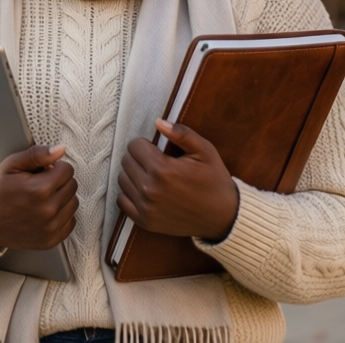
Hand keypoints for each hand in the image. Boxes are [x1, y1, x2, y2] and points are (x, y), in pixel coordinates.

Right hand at [0, 144, 77, 251]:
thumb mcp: (10, 165)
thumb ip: (37, 154)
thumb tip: (59, 150)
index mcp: (39, 190)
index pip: (67, 170)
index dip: (55, 166)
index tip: (44, 171)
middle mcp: (48, 210)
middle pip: (72, 185)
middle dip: (60, 180)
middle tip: (41, 183)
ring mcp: (50, 228)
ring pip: (73, 203)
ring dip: (62, 197)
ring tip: (43, 198)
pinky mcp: (51, 240)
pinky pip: (71, 221)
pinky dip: (62, 215)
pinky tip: (46, 211)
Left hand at [117, 119, 238, 241]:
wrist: (222, 216)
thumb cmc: (214, 180)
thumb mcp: (205, 151)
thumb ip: (181, 134)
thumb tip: (158, 122)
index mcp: (163, 170)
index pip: (134, 146)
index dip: (145, 143)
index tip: (156, 148)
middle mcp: (150, 190)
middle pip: (126, 161)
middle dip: (138, 156)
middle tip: (155, 160)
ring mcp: (146, 208)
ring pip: (122, 179)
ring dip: (133, 174)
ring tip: (151, 175)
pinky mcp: (145, 222)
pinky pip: (122, 201)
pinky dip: (129, 193)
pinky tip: (145, 190)